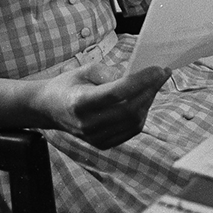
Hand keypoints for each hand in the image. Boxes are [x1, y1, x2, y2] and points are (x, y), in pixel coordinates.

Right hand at [40, 64, 169, 147]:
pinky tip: (144, 98)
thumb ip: (110, 73)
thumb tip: (136, 77)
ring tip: (154, 84)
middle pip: (129, 109)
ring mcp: (95, 138)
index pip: (117, 93)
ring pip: (134, 122)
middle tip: (162, 73)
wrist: (50, 108)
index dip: (141, 81)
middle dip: (150, 89)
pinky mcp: (102, 144)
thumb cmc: (68, 84)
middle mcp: (87, 125)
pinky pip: (131, 130)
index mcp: (80, 103)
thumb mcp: (85, 70)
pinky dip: (142, 114)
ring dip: (149, 101)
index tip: (158, 69)